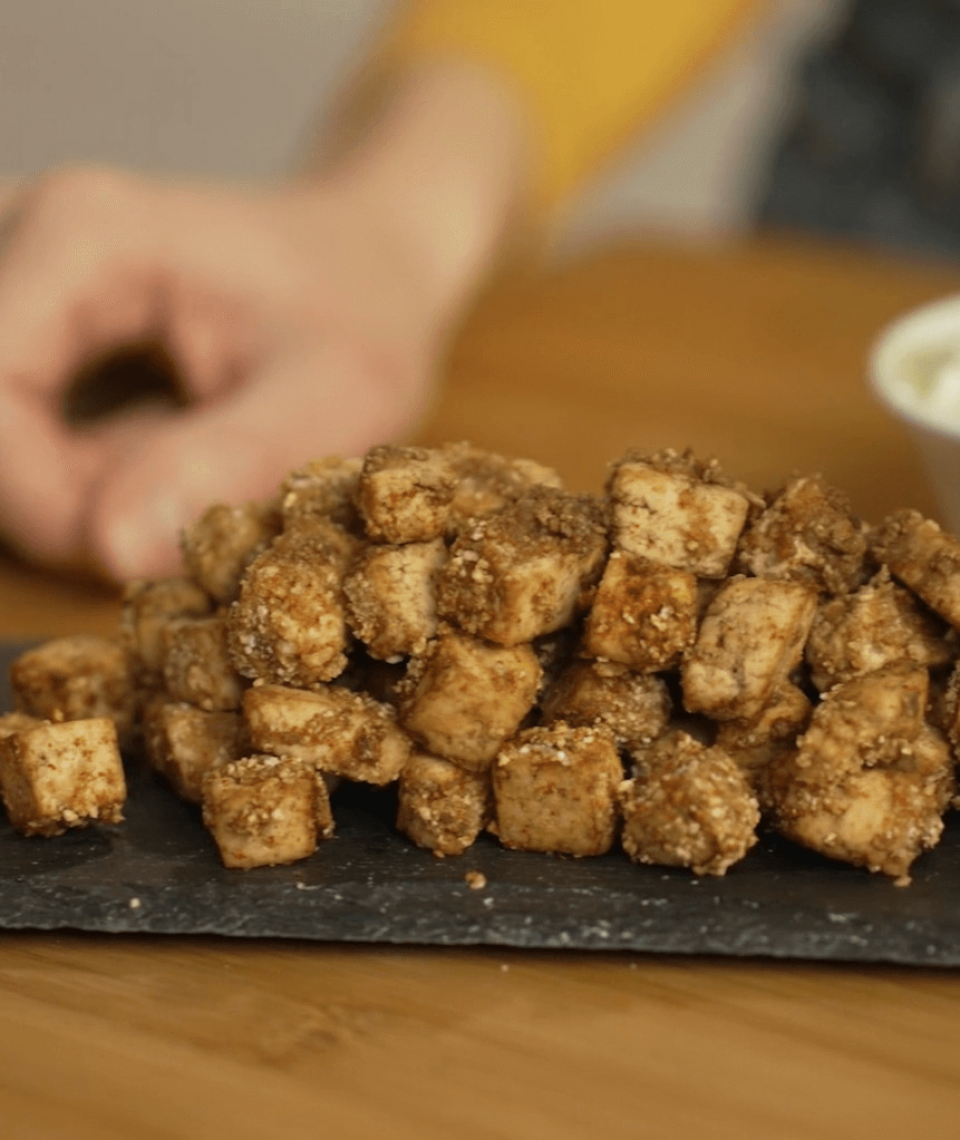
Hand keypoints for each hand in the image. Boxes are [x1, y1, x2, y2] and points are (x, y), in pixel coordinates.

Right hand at [0, 61, 527, 580]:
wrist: (369, 264)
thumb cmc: (365, 318)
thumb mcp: (338, 397)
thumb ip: (231, 464)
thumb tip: (109, 548)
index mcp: (83, 238)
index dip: (39, 505)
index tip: (134, 552)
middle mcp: (21, 236)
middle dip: (55, 502)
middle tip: (174, 514)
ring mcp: (15, 279)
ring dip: (65, 490)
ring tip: (180, 465)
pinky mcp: (24, 322)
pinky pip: (14, 431)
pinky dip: (71, 475)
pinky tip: (155, 451)